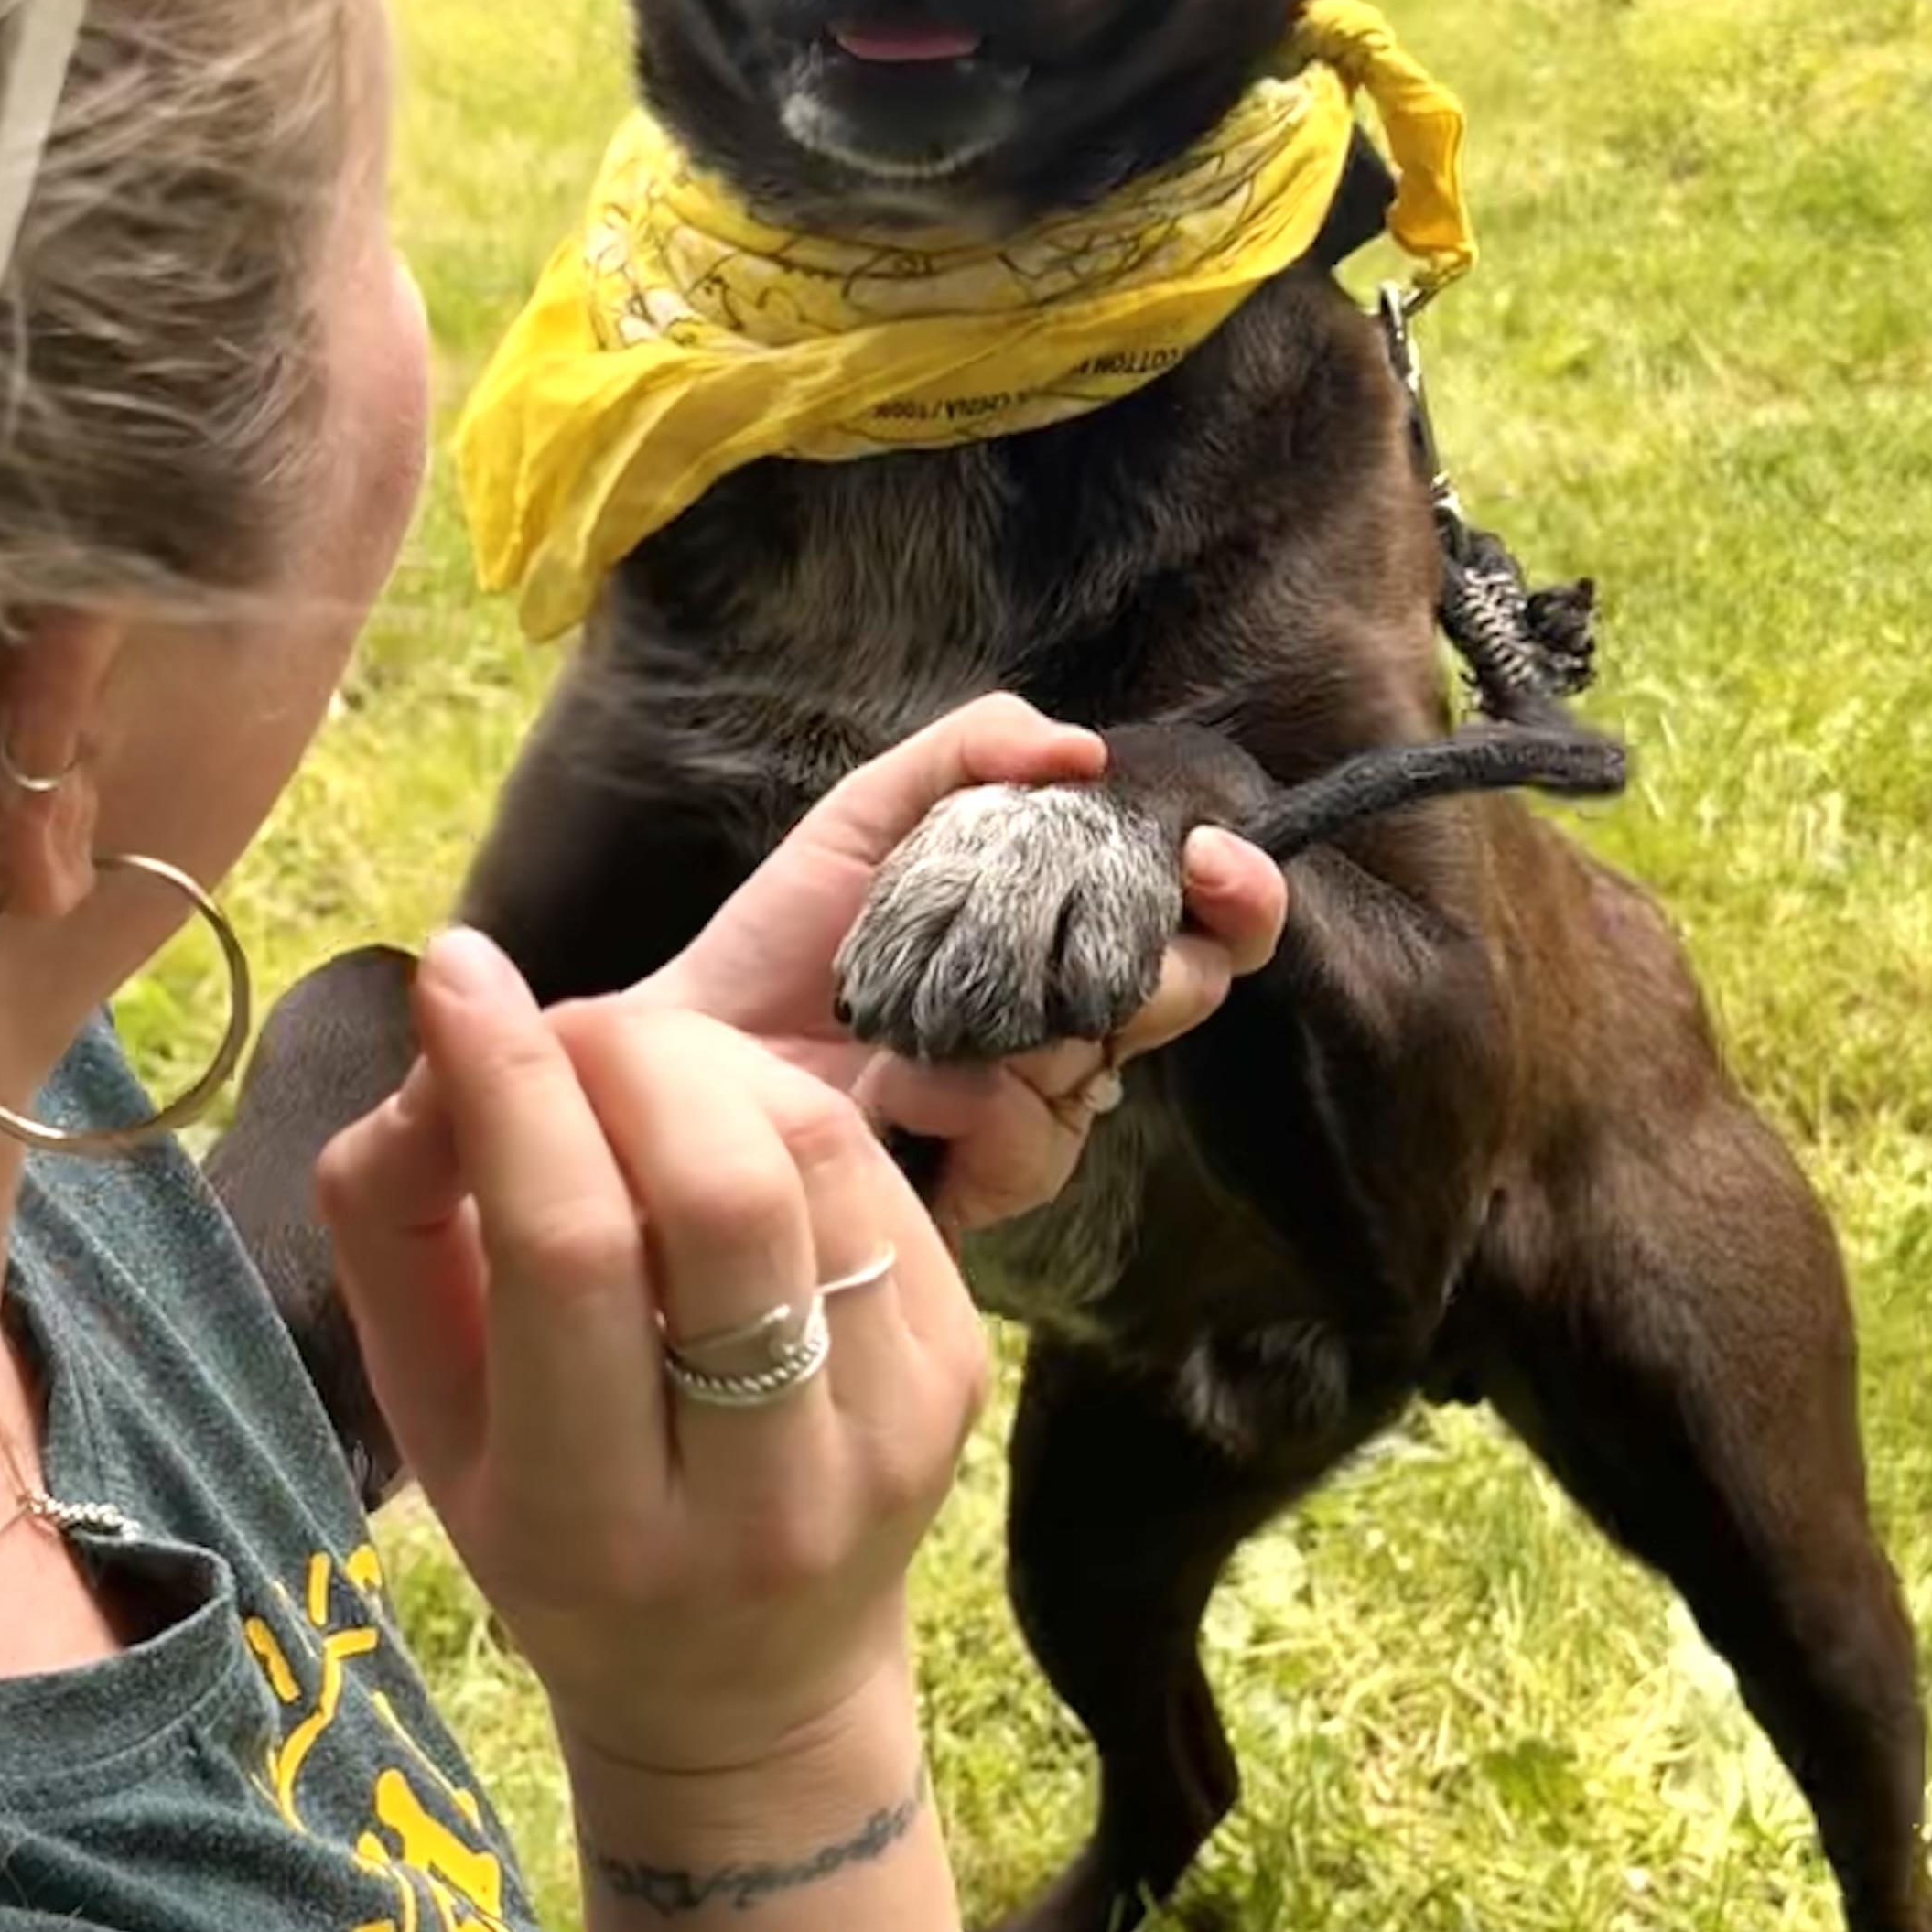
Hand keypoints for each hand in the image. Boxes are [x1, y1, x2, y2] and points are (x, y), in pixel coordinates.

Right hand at [313, 930, 991, 1782]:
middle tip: (562, 1030)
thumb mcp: (425, 1419)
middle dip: (626, 1052)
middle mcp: (761, 1499)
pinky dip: (780, 1107)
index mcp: (593, 1524)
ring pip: (815, 1155)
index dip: (510, 1085)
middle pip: (720, 1190)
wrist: (742, 1685)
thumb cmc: (546, 1531)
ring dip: (708, 1060)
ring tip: (633, 1072)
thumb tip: (442, 1041)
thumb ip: (389, 1228)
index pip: (568, 1254)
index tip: (457, 974)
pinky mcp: (959, 1374)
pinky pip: (873, 1172)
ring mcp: (887, 1437)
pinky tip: (719, 1131)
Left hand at [631, 698, 1288, 1231]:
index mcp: (1066, 932)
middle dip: (1150, 959)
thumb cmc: (782, 937)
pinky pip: (1035, 1139)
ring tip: (917, 1008)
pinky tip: (895, 1086)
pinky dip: (966, 1098)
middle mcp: (1072, 1024)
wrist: (692, 1049)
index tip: (1211, 858)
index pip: (1206, 919)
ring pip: (1106, 1063)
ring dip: (1020, 1022)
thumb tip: (1088, 748)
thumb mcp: (873, 813)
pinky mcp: (988, 1183)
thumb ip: (974, 750)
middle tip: (1086, 944)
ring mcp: (1037, 1110)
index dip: (1239, 890)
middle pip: (1185, 991)